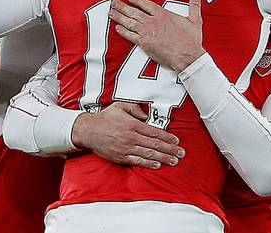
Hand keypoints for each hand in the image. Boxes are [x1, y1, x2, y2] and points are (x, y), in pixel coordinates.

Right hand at [71, 102, 185, 169]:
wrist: (88, 130)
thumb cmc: (105, 117)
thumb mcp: (120, 106)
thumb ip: (135, 108)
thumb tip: (146, 116)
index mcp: (132, 124)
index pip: (154, 132)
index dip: (167, 137)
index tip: (177, 140)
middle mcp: (131, 137)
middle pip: (155, 144)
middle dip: (170, 149)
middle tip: (181, 153)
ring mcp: (126, 148)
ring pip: (149, 154)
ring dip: (163, 158)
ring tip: (174, 161)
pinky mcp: (120, 157)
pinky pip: (137, 161)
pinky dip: (148, 163)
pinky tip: (158, 165)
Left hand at [109, 0, 205, 71]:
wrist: (187, 56)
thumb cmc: (191, 40)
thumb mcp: (195, 20)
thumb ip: (194, 4)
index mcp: (163, 14)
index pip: (146, 4)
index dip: (137, 0)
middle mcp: (153, 21)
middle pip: (134, 12)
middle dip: (122, 7)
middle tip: (113, 3)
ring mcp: (147, 32)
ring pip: (129, 22)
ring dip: (119, 17)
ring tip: (111, 12)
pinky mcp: (144, 44)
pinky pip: (130, 36)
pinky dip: (123, 31)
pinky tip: (117, 28)